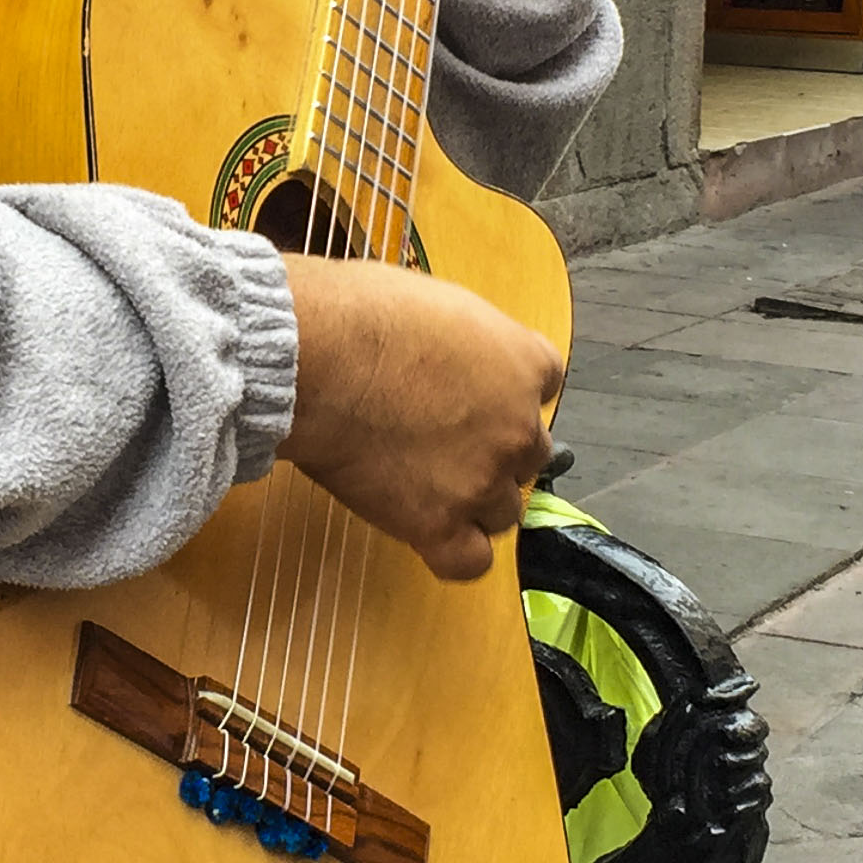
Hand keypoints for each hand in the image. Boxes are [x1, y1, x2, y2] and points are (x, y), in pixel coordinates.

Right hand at [273, 253, 562, 580]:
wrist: (318, 359)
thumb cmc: (361, 315)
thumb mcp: (437, 300)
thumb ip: (464, 342)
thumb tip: (447, 355)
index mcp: (524, 363)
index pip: (544, 386)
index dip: (505, 394)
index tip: (472, 394)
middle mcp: (518, 427)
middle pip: (529, 455)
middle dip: (494, 450)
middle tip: (442, 440)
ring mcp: (483, 481)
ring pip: (503, 511)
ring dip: (473, 501)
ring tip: (422, 483)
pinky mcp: (440, 525)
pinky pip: (470, 561)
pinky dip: (454, 552)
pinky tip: (428, 532)